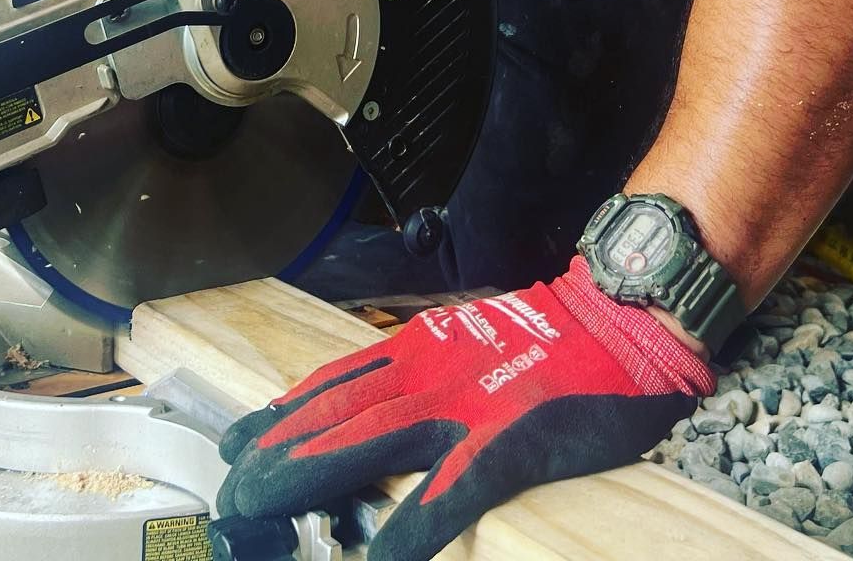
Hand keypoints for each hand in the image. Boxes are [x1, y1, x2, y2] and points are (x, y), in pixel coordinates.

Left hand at [216, 257, 714, 560]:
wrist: (622, 317)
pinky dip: (410, 527)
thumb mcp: (476, 344)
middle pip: (333, 416)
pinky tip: (381, 560)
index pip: (333, 385)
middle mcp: (428, 373)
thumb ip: (429, 373)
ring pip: (367, 442)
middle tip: (229, 492)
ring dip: (309, 476)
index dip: (280, 416)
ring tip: (261, 507)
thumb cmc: (557, 337)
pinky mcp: (509, 440)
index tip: (235, 442)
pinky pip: (450, 491)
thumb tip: (387, 408)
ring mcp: (465, 405)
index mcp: (421, 351)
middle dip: (275, 455)